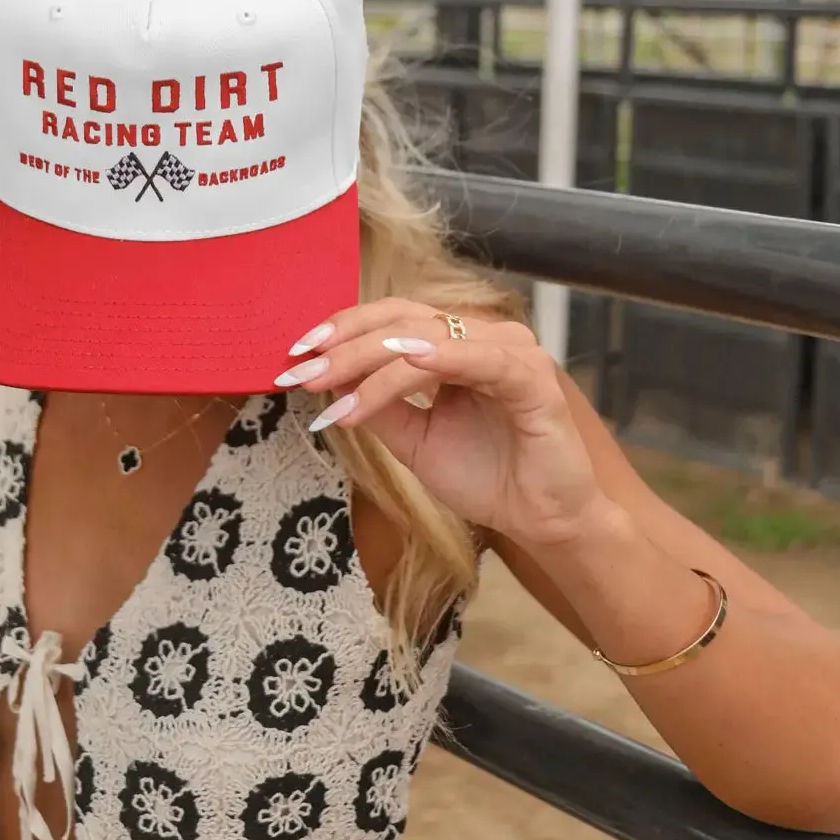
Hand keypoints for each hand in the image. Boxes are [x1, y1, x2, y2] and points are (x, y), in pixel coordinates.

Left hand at [279, 300, 613, 547]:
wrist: (542, 521)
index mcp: (457, 344)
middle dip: (345, 346)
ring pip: (429, 338)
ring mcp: (511, 353)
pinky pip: (479, 359)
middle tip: (303, 370)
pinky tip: (401, 366)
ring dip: (375, 360)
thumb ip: (378, 408)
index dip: (343, 330)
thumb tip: (327, 383)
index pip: (392, 319)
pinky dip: (437, 359)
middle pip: (403, 321)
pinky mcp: (534, 379)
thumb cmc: (488, 476)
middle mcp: (484, 337)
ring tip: (332, 385)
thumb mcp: (414, 441)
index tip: (296, 355)